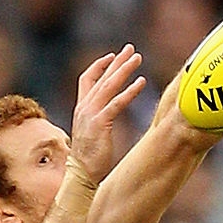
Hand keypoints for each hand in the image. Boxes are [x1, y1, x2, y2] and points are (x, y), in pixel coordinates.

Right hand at [70, 44, 145, 183]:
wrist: (80, 173)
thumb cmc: (89, 158)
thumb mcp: (92, 133)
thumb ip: (98, 120)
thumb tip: (107, 118)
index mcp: (81, 108)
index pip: (87, 79)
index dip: (99, 66)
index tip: (112, 57)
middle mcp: (84, 107)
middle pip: (102, 77)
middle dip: (117, 61)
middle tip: (131, 49)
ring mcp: (91, 114)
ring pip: (109, 85)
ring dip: (124, 70)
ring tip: (138, 58)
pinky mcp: (100, 124)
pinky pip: (116, 103)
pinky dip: (129, 91)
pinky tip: (141, 83)